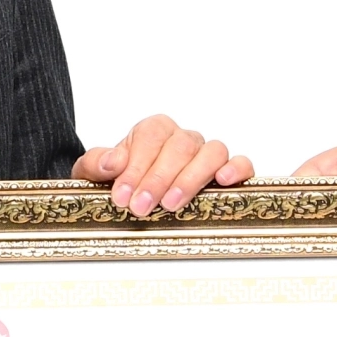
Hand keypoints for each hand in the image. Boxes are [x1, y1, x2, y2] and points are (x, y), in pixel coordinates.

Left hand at [73, 114, 253, 216]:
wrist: (131, 197)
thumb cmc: (116, 182)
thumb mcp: (94, 173)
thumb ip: (97, 163)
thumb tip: (113, 163)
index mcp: (153, 130)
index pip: (151, 136)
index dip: (137, 165)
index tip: (122, 194)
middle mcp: (183, 139)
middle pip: (180, 145)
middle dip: (159, 178)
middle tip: (141, 206)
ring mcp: (208, 154)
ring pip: (213, 151)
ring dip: (192, 177)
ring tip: (172, 204)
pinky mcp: (229, 172)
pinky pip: (242, 162)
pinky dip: (237, 169)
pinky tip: (223, 182)